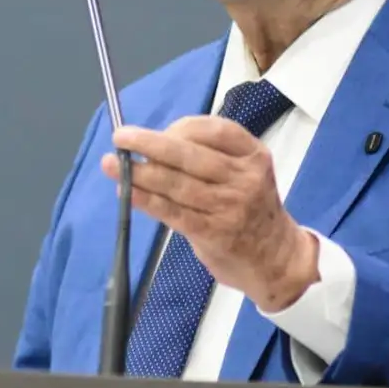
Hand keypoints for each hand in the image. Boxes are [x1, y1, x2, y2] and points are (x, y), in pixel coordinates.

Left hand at [101, 116, 317, 311]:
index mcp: (253, 155)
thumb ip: (210, 157)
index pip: (215, 130)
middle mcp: (244, 178)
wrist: (276, 259)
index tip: (158, 131)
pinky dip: (147, 201)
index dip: (180, 128)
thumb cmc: (251, 209)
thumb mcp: (247, 173)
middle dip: (151, 144)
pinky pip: (174, 212)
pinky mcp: (214, 233)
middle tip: (121, 136)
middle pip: (190, 155)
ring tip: (112, 165)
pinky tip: (127, 193)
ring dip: (141, 173)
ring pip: (177, 183)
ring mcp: (230, 207)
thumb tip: (154, 145)